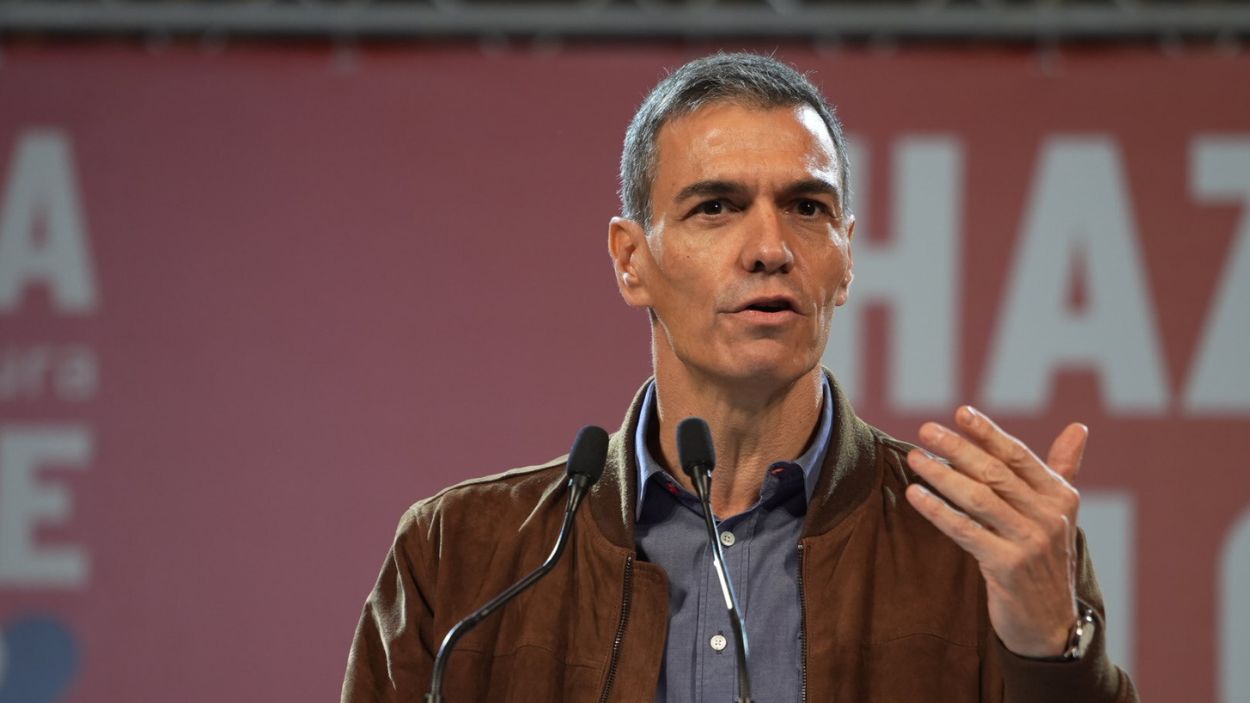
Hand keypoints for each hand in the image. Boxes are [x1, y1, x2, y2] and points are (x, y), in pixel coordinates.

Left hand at [903, 405, 1085, 657]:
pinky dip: (937, 510)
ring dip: (942, 475)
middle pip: (995, 472)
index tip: (959, 412)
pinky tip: (915, 495)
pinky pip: (965, 531)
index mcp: (1061, 497)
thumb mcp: (1059, 514)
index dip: (988, 432)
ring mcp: (1029, 543)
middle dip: (957, 448)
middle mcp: (1049, 517)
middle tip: (925, 430)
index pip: (1019, 456)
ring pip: (978, 498)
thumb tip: (1078, 428)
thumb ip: (1062, 469)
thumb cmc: (1045, 559)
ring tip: (914, 459)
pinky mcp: (1007, 567)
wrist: (1051, 624)